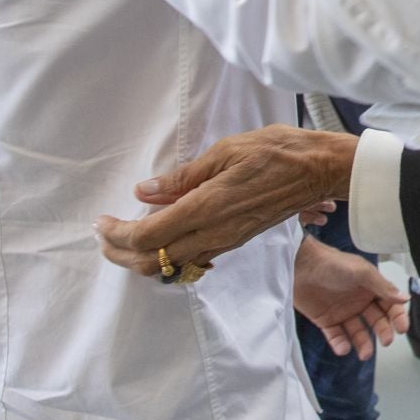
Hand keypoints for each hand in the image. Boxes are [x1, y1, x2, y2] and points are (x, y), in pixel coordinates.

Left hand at [95, 126, 355, 275]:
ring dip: (141, 259)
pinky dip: (166, 258)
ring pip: (171, 268)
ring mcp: (225, 242)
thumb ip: (182, 177)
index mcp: (206, 209)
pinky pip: (192, 262)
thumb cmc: (277, 152)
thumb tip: (144, 191)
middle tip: (102, 236)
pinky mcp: (235, 241)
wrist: (320, 170)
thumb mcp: (225, 151)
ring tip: (123, 239)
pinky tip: (161, 238)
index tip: (100, 221)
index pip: (146, 237)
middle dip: (119, 255)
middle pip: (152, 263)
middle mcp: (213, 234)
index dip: (116, 235)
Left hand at [294, 237, 408, 359]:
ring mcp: (343, 312)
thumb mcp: (361, 272)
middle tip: (386, 341)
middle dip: (383, 331)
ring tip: (365, 354)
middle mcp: (359, 300)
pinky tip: (343, 348)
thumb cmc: (331, 263)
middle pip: (377, 321)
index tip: (402, 329)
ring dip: (363, 343)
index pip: (390, 304)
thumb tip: (404, 298)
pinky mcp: (326, 321)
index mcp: (370, 287)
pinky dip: (340, 344)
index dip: (398, 316)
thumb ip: (382, 287)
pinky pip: (337, 336)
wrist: (299, 266)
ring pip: (358, 332)